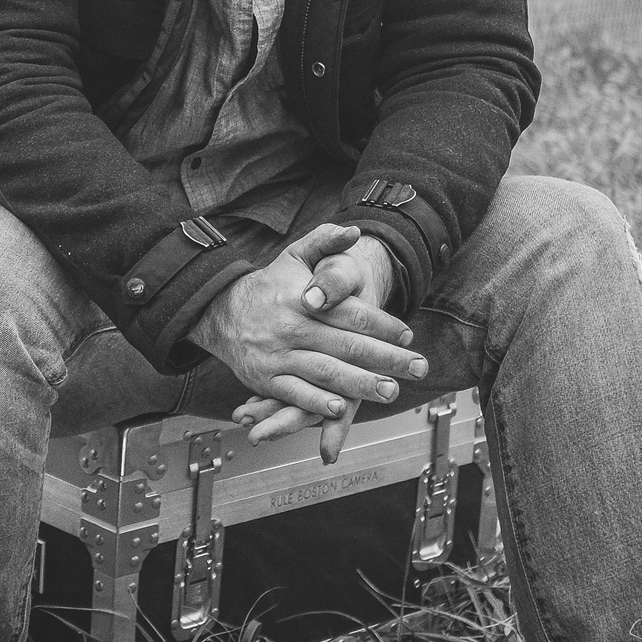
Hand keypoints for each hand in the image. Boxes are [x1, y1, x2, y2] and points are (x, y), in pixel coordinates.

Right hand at [234, 233, 407, 454]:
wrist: (222, 313)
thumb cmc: (269, 286)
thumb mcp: (294, 256)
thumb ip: (325, 240)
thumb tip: (354, 231)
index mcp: (303, 299)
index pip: (349, 312)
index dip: (381, 324)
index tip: (407, 335)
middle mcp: (292, 328)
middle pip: (346, 345)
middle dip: (386, 359)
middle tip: (418, 367)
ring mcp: (279, 356)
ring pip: (325, 372)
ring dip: (360, 384)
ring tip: (391, 391)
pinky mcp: (267, 380)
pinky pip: (294, 394)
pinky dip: (316, 403)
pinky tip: (339, 409)